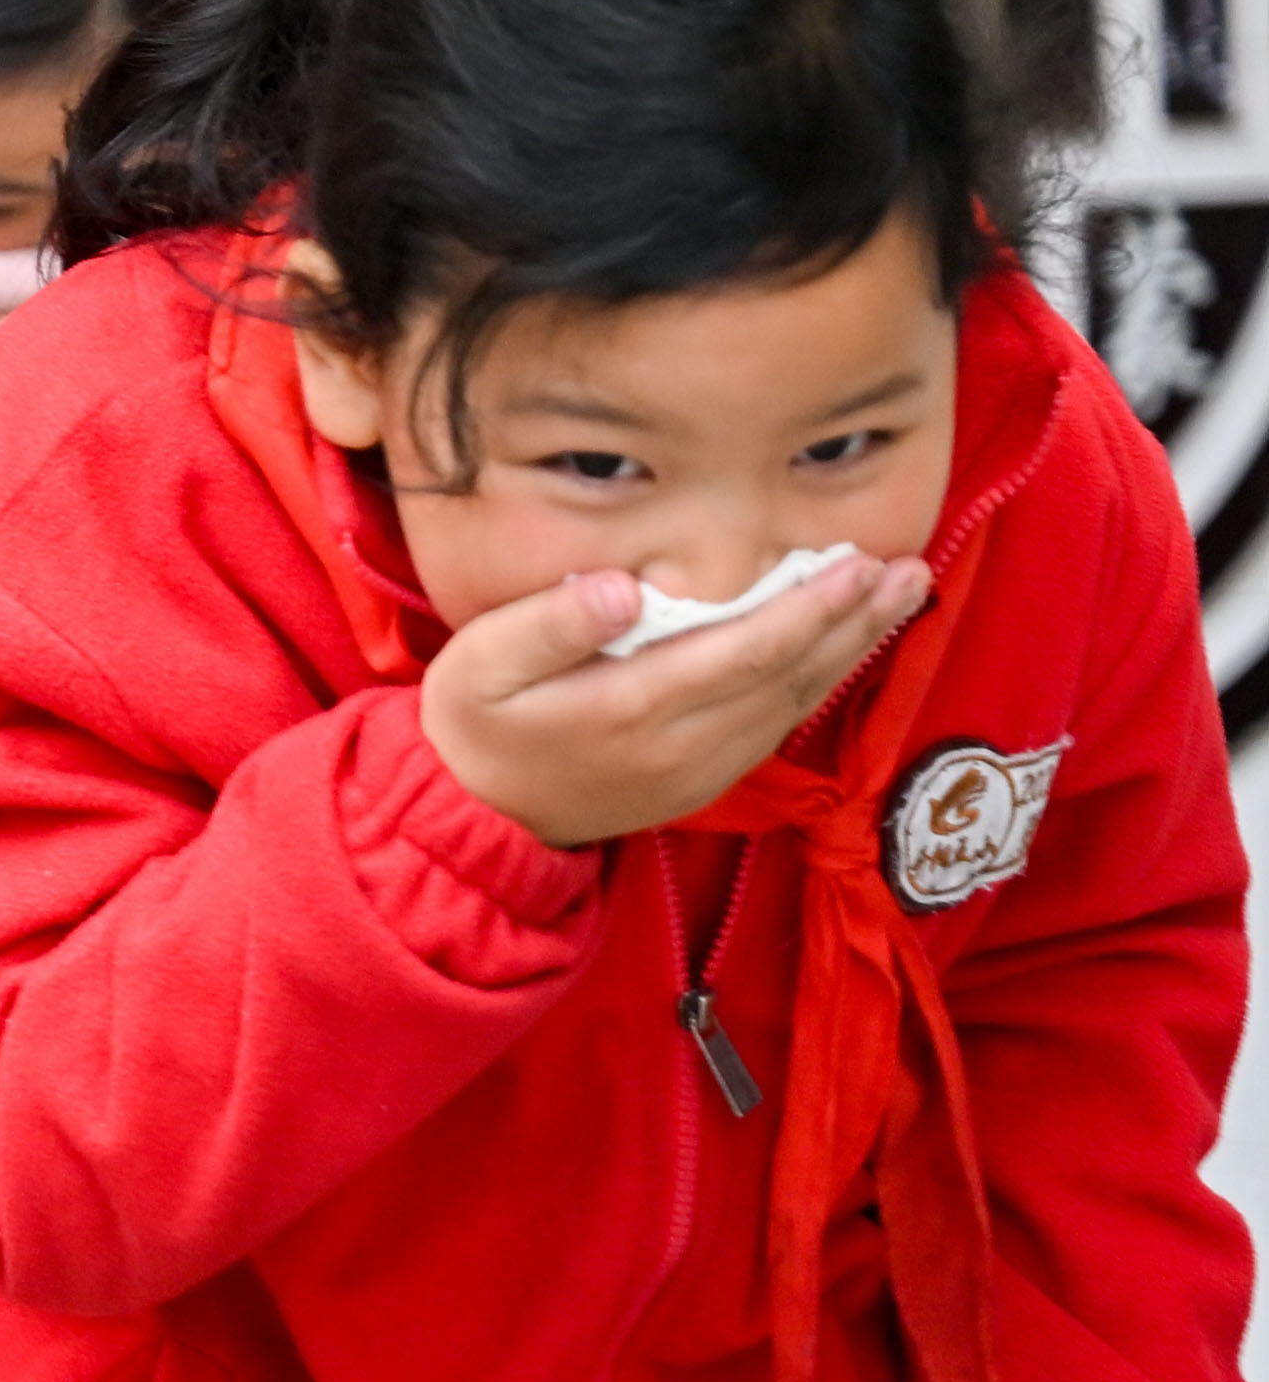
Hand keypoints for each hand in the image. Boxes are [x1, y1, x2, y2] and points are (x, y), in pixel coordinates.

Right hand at [420, 556, 930, 849]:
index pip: (740, 653)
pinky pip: (778, 725)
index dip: (804, 609)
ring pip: (794, 702)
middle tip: (908, 569)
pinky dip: (821, 680)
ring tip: (902, 594)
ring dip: (852, 647)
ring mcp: (698, 769)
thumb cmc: (473, 723)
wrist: (473, 815)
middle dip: (852, 621)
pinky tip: (845, 645)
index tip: (854, 565)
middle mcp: (680, 745)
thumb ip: (547, 624)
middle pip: (786, 677)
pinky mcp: (704, 780)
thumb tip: (623, 588)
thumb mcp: (479, 665)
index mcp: (629, 708)